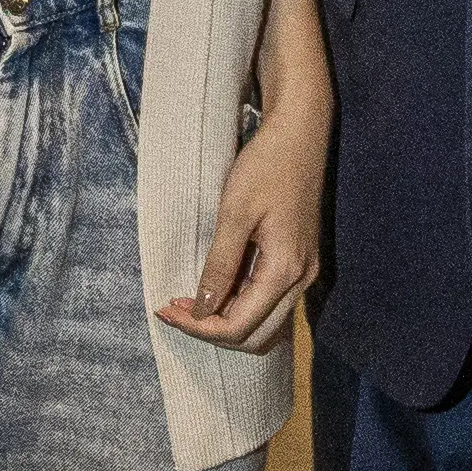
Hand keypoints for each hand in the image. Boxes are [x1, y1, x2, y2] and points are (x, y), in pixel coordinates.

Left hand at [163, 89, 327, 347]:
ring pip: (265, 324)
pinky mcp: (300, 262)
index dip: (200, 326)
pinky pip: (271, 303)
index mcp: (285, 270)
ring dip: (227, 322)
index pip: (239, 324)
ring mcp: (304, 272)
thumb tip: (203, 308)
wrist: (300, 135)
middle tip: (175, 310)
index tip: (167, 310)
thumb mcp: (235, 214)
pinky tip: (216, 291)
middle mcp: (301, 279)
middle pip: (255, 336)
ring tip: (191, 303)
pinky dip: (242, 307)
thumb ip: (220, 266)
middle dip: (211, 331)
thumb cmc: (267, 166)